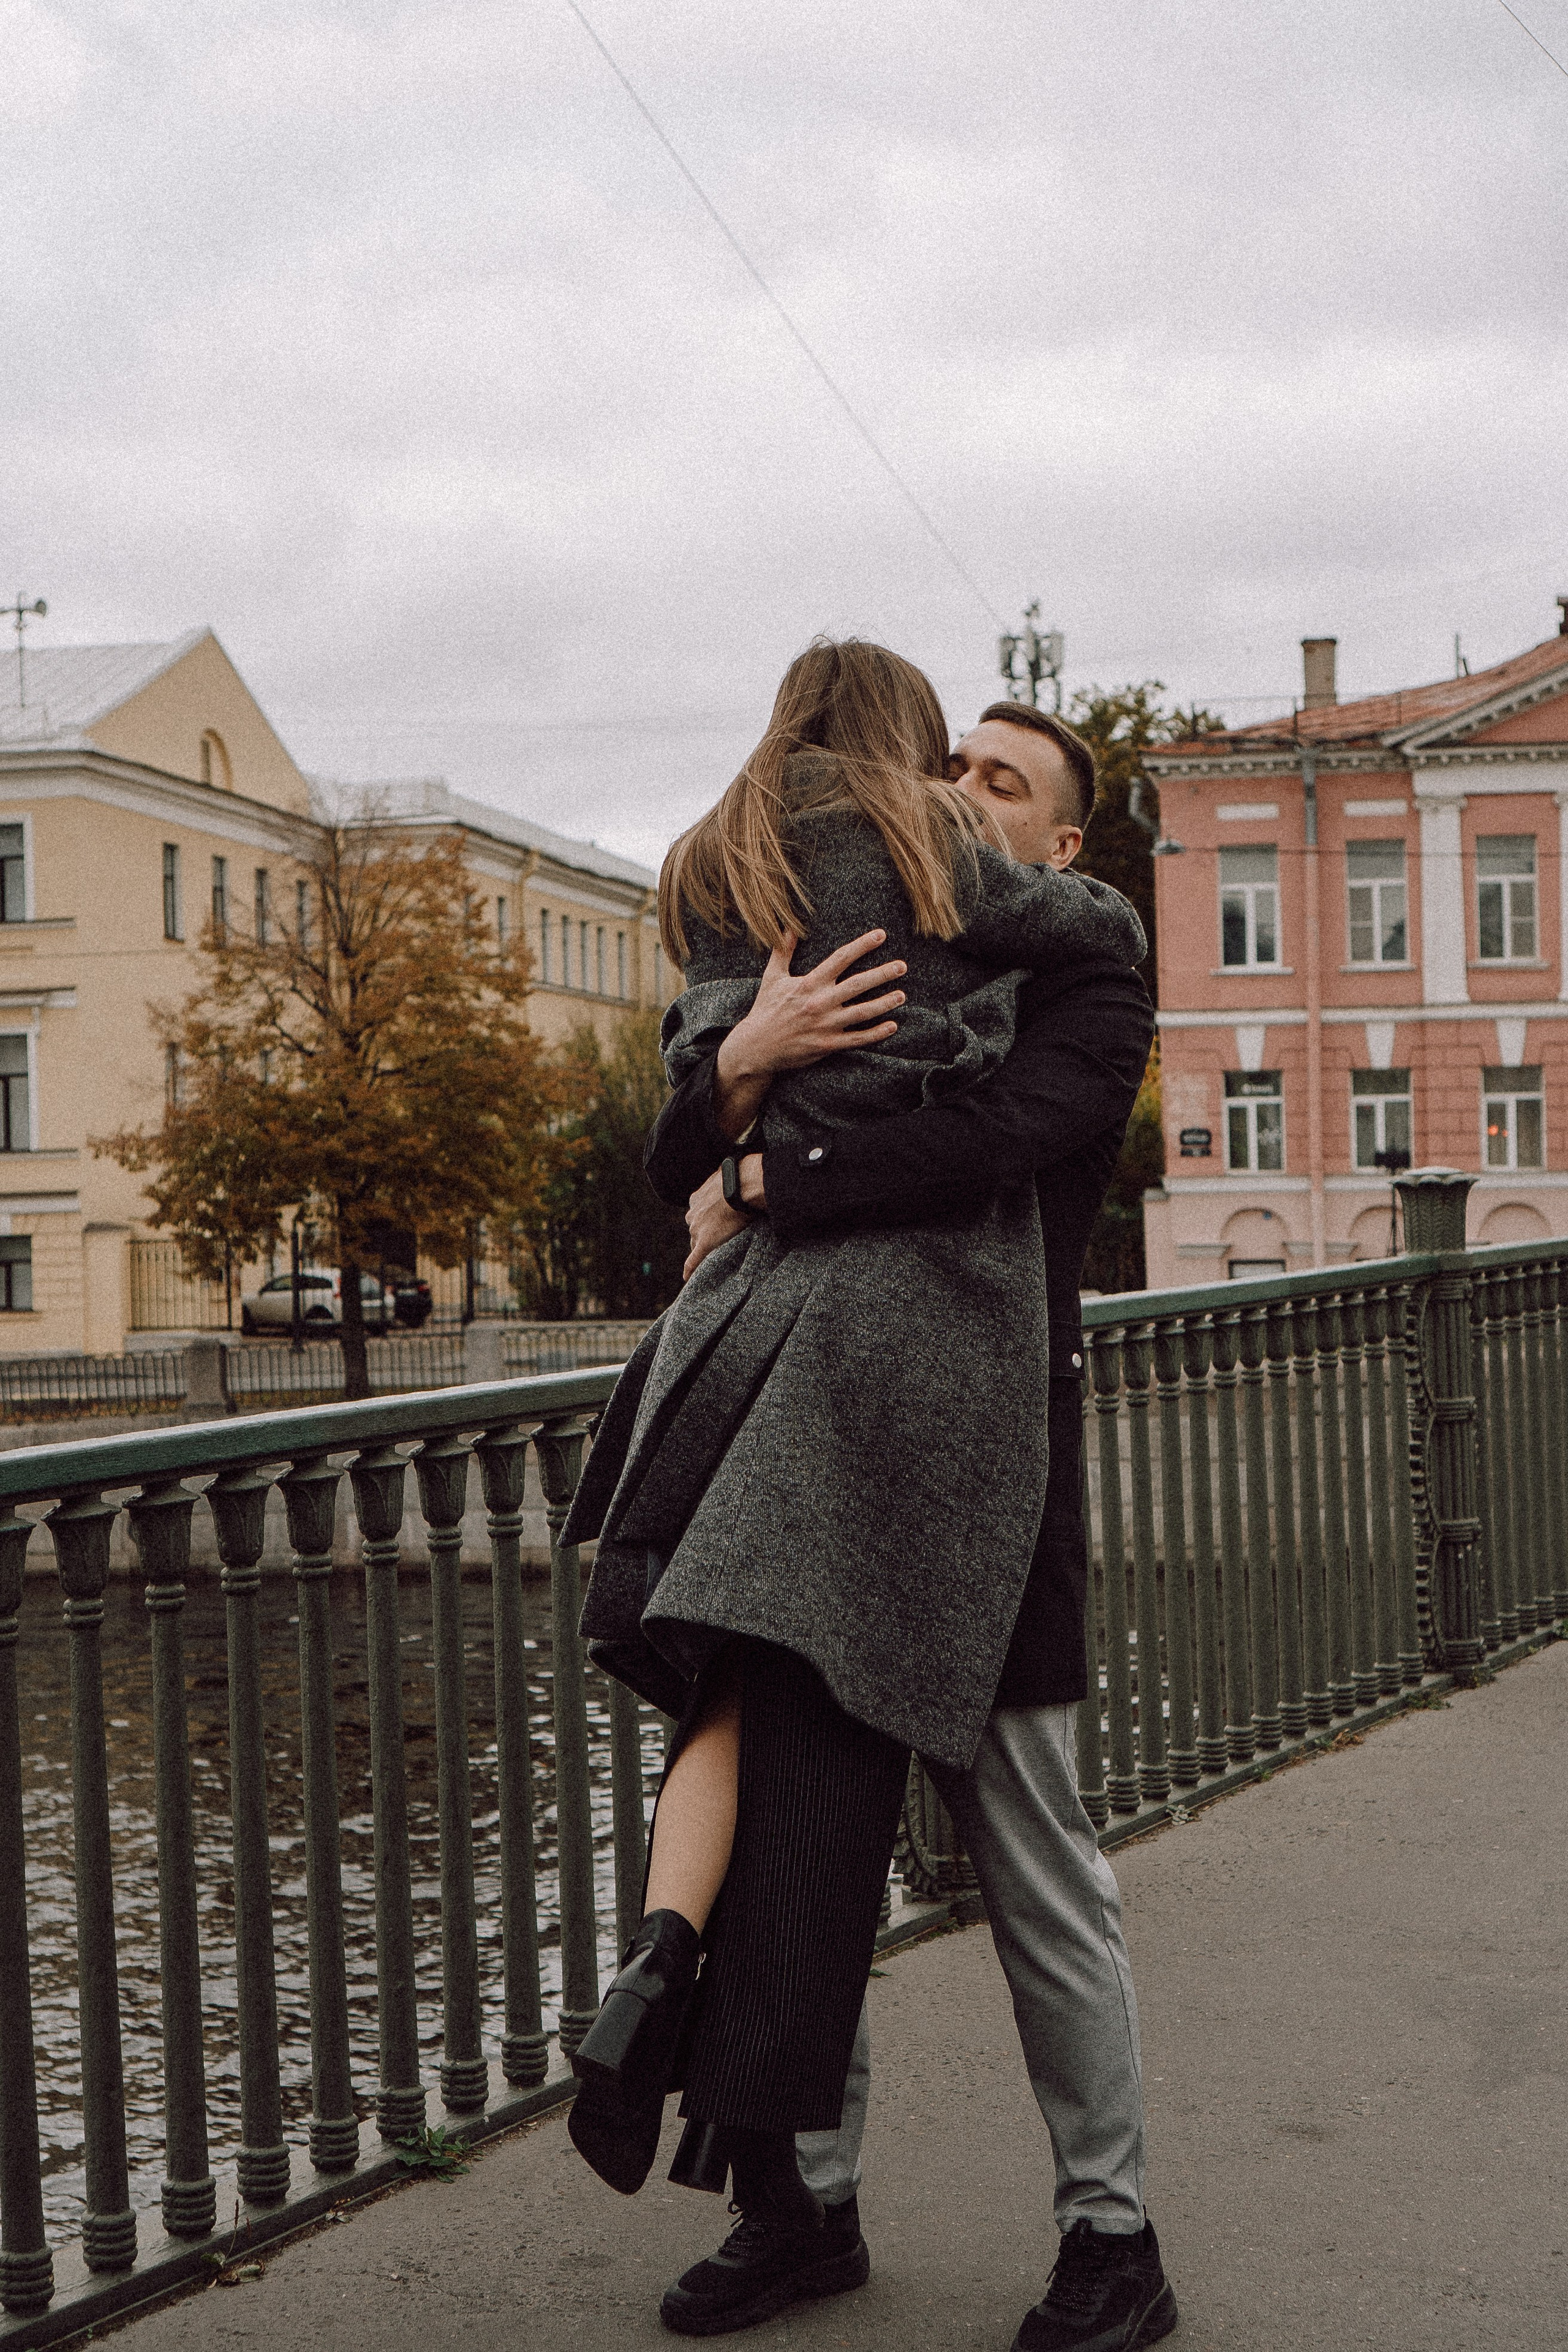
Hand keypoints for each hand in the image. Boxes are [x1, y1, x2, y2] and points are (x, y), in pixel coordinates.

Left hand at [682, 1157, 766, 1278]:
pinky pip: (694, 1260)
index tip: (715, 1222)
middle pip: (696, 1230)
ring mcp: (697, 1230)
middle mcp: (692, 1214)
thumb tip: (738, 1170)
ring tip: (716, 1253)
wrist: (742, 1185)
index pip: (698, 1215)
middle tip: (720, 1237)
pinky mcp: (704, 1242)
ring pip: (697, 1243)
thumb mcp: (729, 1174)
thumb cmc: (740, 1177)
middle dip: (705, 1234)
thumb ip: (727, 1179)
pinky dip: (690, 1269)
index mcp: (696, 1198)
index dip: (707, 1220)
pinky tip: (687, 1277)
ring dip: (705, 1248)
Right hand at [713, 929, 906, 1138]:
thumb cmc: (765, 1010)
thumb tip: (789, 926)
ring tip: (902, 995)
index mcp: (809, 983)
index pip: (840, 959)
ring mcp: (825, 1025)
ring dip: (884, 1003)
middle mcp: (820, 1002)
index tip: (881, 935)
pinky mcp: (828, 1045)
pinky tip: (892, 1026)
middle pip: (858, 984)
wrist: (757, 1047)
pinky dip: (876, 1033)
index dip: (862, 945)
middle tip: (902, 966)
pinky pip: (857, 1039)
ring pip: (862, 1012)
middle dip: (882, 974)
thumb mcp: (773, 977)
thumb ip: (783, 951)